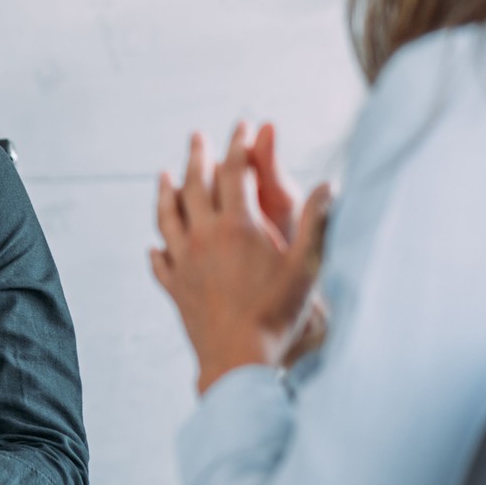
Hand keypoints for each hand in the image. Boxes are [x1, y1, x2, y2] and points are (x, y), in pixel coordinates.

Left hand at [151, 124, 331, 394]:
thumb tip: (330, 184)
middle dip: (198, 156)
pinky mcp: (173, 287)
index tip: (243, 126)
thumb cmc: (278, 313)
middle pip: (194, 185)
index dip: (239, 145)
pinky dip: (157, 249)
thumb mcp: (306, 266)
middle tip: (197, 136)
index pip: (235, 172)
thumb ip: (315, 223)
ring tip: (164, 175)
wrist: (237, 358)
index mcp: (238, 225)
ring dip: (166, 191)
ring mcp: (183, 261)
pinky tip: (155, 246)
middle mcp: (203, 236)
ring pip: (167, 216)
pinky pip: (159, 261)